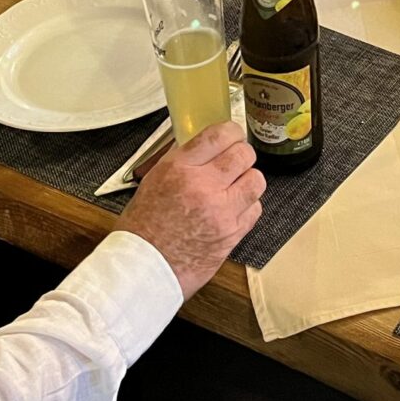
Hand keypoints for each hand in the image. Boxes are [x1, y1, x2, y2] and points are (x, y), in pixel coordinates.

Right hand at [115, 121, 263, 296]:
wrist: (144, 268)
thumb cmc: (143, 229)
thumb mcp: (154, 181)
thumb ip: (182, 161)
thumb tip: (205, 146)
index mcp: (179, 169)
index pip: (219, 135)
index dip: (231, 132)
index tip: (232, 135)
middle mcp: (203, 187)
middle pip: (244, 154)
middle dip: (241, 155)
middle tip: (235, 161)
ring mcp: (221, 211)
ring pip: (256, 180)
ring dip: (248, 181)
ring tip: (235, 187)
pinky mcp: (232, 234)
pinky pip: (255, 209)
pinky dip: (248, 207)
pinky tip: (233, 209)